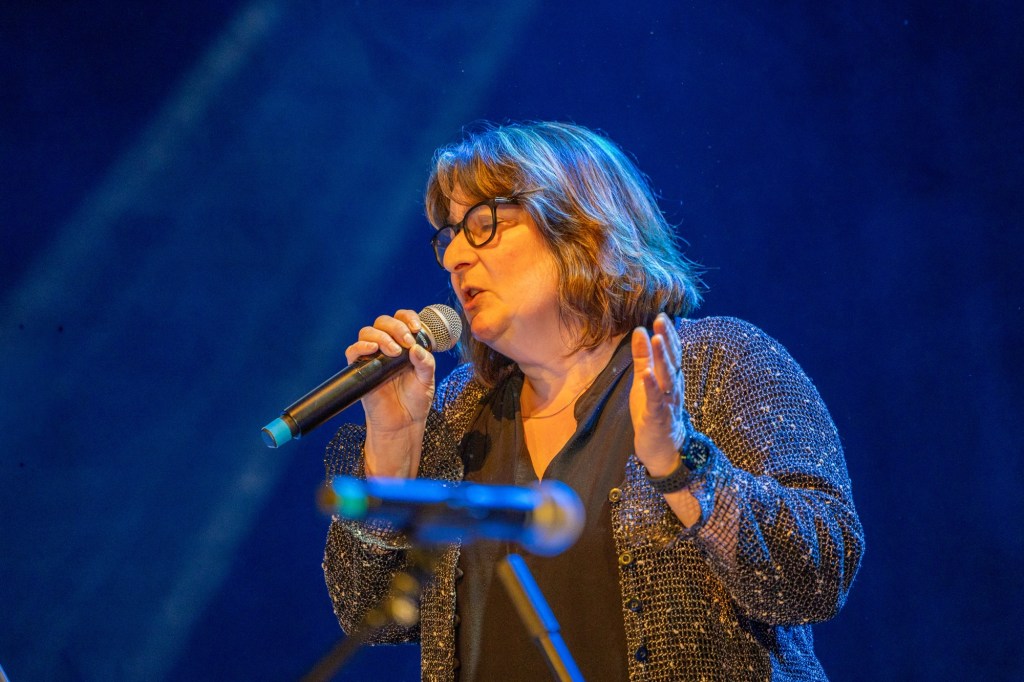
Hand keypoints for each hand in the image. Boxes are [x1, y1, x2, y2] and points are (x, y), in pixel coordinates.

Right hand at [345, 309, 435, 476]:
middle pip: (383, 322)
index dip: (407, 317)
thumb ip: (425, 362)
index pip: (401, 319)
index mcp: (405, 345)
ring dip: (382, 336)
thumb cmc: (415, 401)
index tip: (416, 328)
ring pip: (368, 332)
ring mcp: (373, 357)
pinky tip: (373, 349)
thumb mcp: (427, 380)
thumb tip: (416, 348)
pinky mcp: (360, 369)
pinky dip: (361, 346)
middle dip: (396, 327)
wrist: (403, 424)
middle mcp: (387, 347)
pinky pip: (353, 351)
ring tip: (395, 352)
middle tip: (406, 342)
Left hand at [629, 312, 689, 476]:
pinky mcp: (658, 417)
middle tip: (660, 320)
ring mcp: (668, 402)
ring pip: (667, 378)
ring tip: (656, 339)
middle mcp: (673, 387)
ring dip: (662, 359)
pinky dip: (652, 387)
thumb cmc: (653, 411)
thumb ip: (643, 357)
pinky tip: (646, 374)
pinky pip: (656, 401)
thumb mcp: (645, 380)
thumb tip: (639, 330)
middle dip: (667, 340)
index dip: (668, 334)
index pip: (672, 352)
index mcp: (670, 377)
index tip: (661, 315)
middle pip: (672, 361)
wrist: (661, 448)